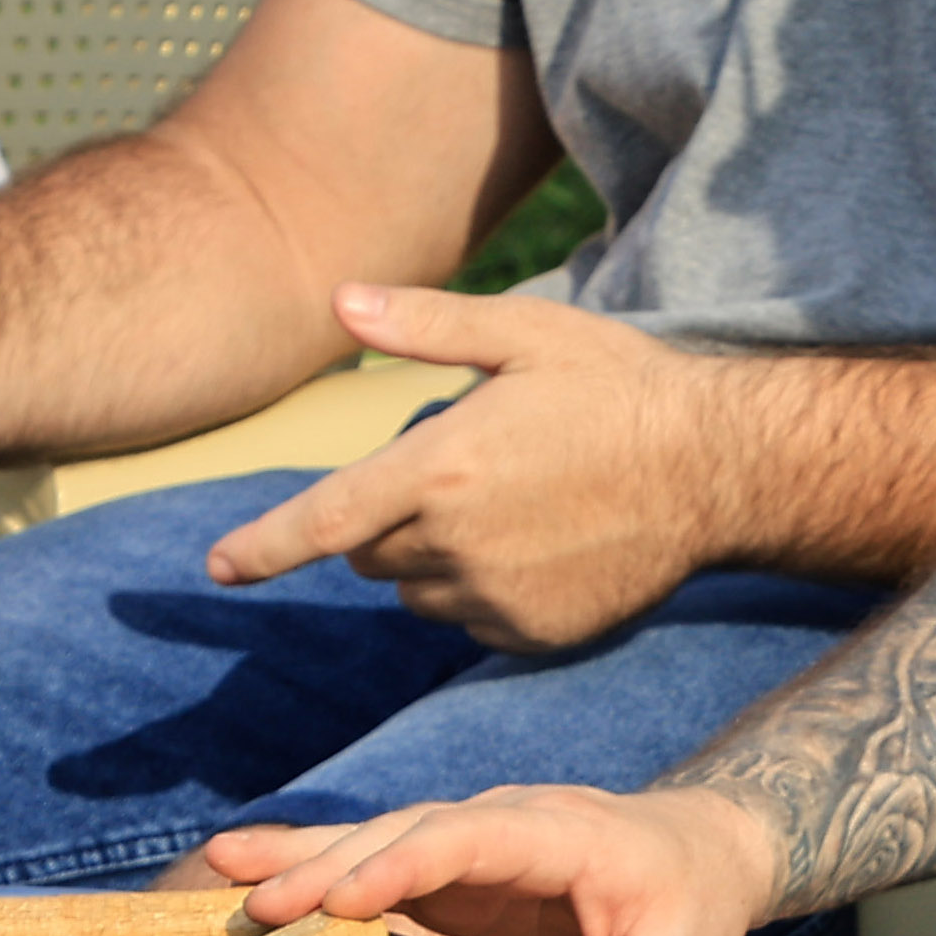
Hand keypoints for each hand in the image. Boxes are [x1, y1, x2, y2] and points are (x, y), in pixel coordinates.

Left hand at [206, 286, 732, 650]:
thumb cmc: (617, 385)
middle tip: (464, 470)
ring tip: (513, 506)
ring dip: (436, 558)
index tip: (218, 569)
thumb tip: (339, 302)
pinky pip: (475, 623)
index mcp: (441, 468)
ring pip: (420, 593)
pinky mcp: (536, 633)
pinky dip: (485, 592)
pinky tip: (543, 546)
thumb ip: (424, 324)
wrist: (717, 468)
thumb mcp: (524, 332)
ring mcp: (499, 597)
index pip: (324, 521)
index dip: (263, 547)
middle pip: (371, 553)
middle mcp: (459, 544)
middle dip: (389, 519)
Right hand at [209, 781, 780, 935]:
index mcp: (558, 833)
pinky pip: (385, 872)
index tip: (337, 899)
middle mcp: (503, 824)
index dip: (397, 867)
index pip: (465, 840)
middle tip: (253, 903)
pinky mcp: (460, 873)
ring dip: (304, 861)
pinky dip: (324, 878)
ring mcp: (474, 843)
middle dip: (326, 868)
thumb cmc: (696, 900)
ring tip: (224, 872)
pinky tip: (258, 886)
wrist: (713, 848)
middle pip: (402, 838)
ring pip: (380, 846)